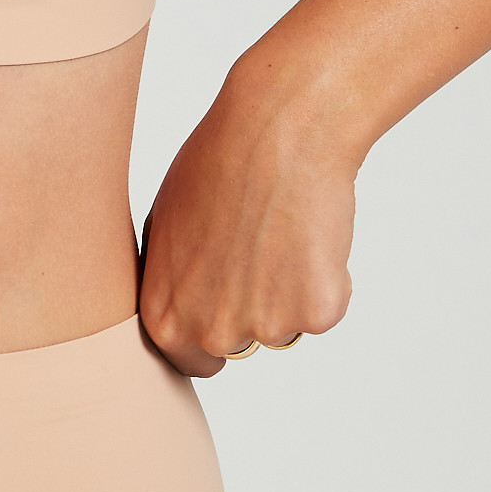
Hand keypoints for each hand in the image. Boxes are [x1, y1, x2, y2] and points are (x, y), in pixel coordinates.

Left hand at [137, 71, 357, 379]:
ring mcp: (266, 326)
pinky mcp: (316, 313)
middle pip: (239, 346)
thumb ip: (170, 281)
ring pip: (285, 326)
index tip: (223, 296)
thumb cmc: (218, 164)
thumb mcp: (164, 226)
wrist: (278, 132)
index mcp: (165, 316)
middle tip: (255, 248)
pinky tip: (310, 233)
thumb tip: (177, 301)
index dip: (209, 326)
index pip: (190, 358)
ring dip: (288, 291)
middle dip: (249, 309)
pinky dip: (326, 279)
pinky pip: (324, 309)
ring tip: (280, 230)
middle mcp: (211, 332)